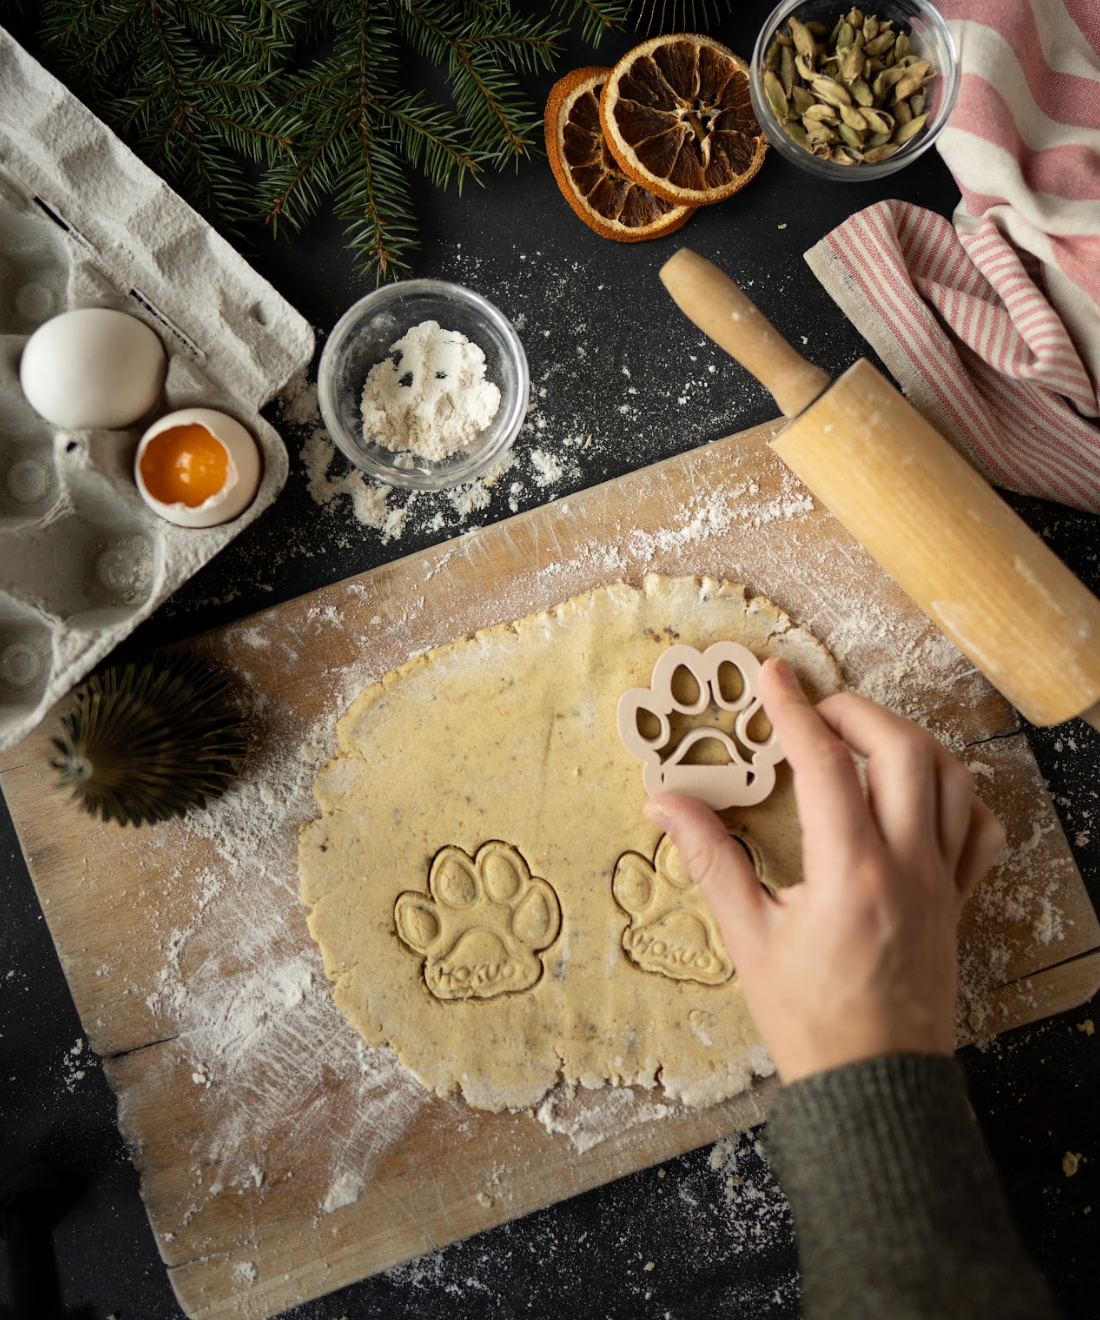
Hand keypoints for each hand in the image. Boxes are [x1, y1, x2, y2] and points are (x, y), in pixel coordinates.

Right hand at [644, 657, 1005, 1084]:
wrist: (874, 1085)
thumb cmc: (807, 1019)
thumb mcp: (747, 938)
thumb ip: (710, 860)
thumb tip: (664, 804)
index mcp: (851, 873)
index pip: (827, 764)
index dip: (795, 709)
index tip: (773, 674)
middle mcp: (907, 867)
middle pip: (905, 750)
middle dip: (856, 711)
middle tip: (813, 711)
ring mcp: (942, 883)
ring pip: (953, 780)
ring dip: (909, 742)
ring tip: (862, 740)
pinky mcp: (958, 902)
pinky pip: (980, 831)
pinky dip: (957, 796)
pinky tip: (919, 797)